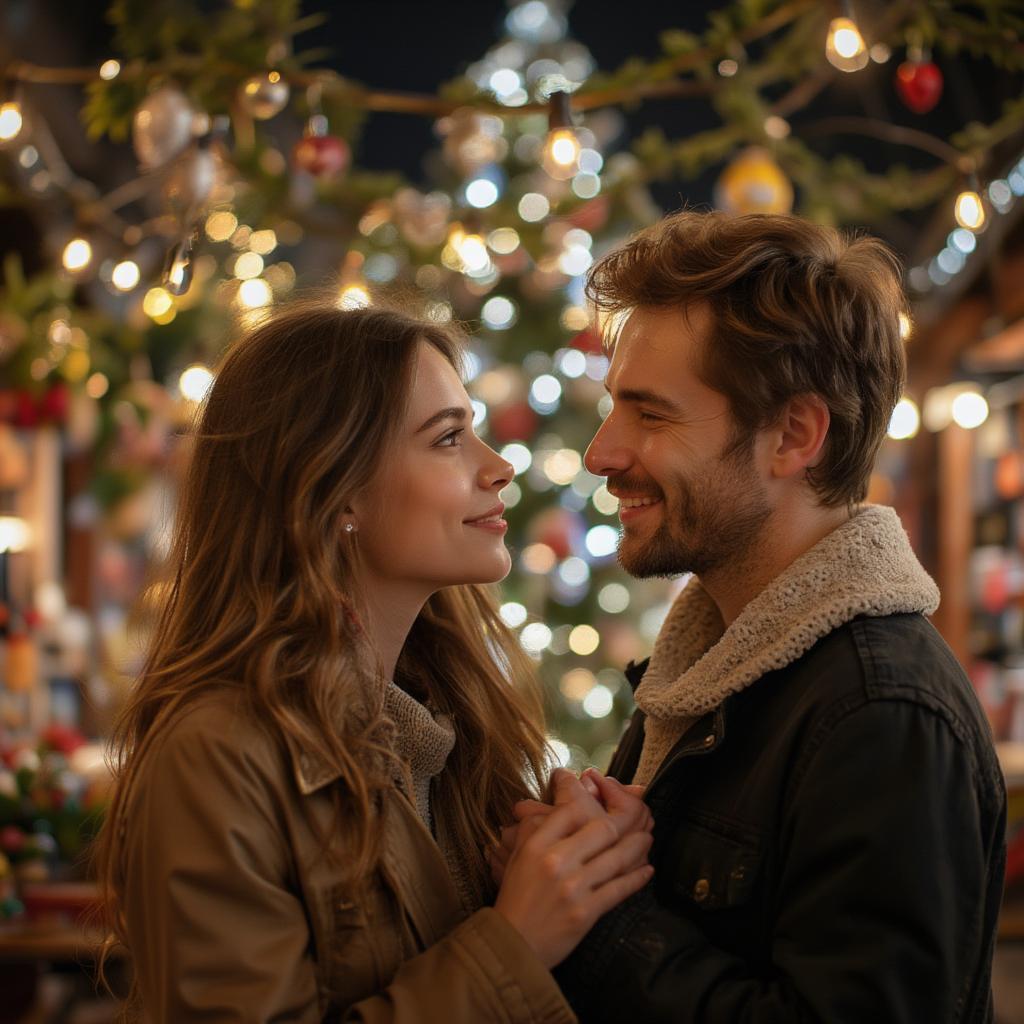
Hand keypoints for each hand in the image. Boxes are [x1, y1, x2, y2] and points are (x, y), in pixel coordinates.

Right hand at [493, 770, 653, 967]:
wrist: (513, 944)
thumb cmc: (516, 897)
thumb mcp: (518, 856)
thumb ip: (535, 828)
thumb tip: (556, 805)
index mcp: (538, 844)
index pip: (571, 810)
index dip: (589, 798)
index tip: (600, 795)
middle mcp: (557, 862)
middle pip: (601, 829)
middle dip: (623, 820)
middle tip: (637, 816)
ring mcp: (574, 887)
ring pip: (616, 858)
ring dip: (637, 846)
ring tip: (646, 838)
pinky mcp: (586, 912)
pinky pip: (619, 889)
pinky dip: (636, 878)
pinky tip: (647, 870)